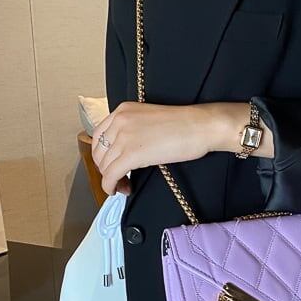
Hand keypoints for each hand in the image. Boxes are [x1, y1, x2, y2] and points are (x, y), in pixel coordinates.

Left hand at [91, 101, 272, 194]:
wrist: (201, 126)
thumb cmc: (186, 125)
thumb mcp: (152, 120)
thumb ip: (135, 130)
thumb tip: (127, 152)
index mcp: (123, 110)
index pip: (99, 135)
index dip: (102, 154)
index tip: (111, 164)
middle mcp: (119, 121)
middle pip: (99, 151)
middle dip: (105, 169)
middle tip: (119, 178)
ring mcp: (123, 137)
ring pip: (104, 165)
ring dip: (111, 179)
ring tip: (125, 185)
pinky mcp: (131, 154)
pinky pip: (111, 175)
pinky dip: (111, 186)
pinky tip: (120, 190)